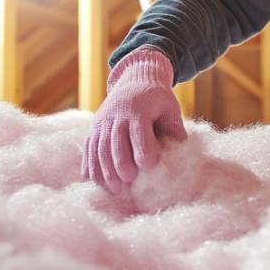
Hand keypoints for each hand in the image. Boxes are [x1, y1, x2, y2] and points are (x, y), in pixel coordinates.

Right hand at [81, 46, 186, 193]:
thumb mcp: (170, 107)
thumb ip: (174, 127)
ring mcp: (102, 122)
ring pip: (98, 148)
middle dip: (120, 164)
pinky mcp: (94, 128)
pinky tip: (94, 182)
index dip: (143, 150)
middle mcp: (117, 116)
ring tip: (114, 190)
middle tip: (128, 182)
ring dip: (104, 170)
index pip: (139, 132)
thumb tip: (181, 148)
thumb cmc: (157, 98)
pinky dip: (90, 166)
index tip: (149, 167)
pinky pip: (88, 149)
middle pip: (114, 143)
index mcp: (138, 110)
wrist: (133, 79)